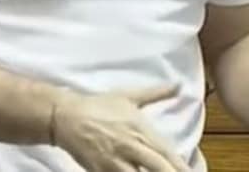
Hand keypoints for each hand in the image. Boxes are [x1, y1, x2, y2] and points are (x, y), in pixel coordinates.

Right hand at [52, 85, 190, 171]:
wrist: (64, 116)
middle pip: (160, 169)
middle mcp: (131, 147)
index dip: (184, 167)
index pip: (169, 154)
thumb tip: (178, 85)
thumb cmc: (97, 106)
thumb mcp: (127, 97)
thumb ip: (155, 93)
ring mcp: (115, 162)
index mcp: (140, 130)